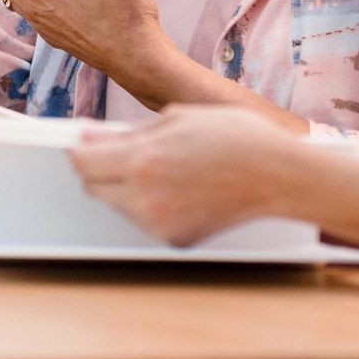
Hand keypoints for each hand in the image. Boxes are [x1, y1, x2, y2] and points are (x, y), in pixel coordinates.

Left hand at [69, 106, 306, 245]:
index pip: (84, 162)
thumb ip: (129, 131)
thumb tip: (90, 136)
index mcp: (143, 160)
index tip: (83, 143)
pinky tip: (179, 187)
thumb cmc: (236, 138)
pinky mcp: (175, 239)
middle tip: (123, 152)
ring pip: (118, 204)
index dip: (79, 150)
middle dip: (100, 168)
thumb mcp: (179, 118)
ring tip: (164, 168)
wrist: (279, 176)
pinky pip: (144, 219)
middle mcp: (145, 197)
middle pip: (94, 187)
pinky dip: (149, 204)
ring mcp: (159, 223)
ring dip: (125, 187)